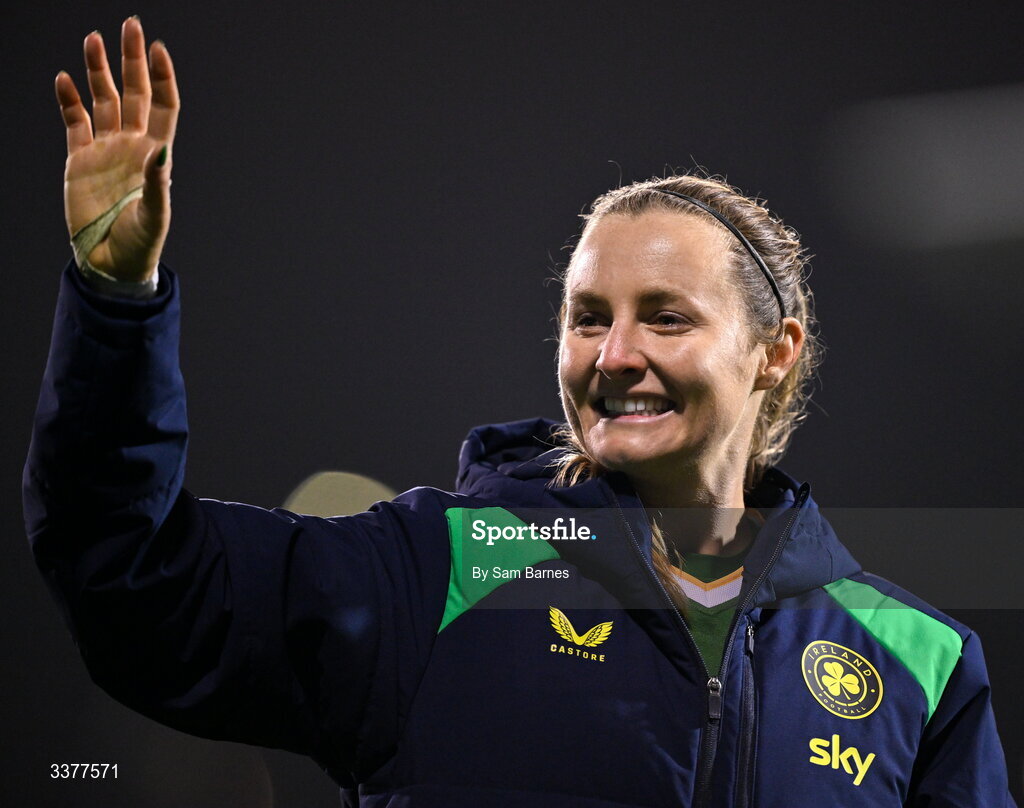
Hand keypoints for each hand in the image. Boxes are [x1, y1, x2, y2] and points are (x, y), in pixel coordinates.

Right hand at [56, 17, 178, 282]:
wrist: (109, 262)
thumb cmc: (139, 242)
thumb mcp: (154, 215)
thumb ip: (156, 183)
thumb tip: (160, 151)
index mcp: (155, 154)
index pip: (163, 106)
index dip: (162, 78)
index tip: (158, 50)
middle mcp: (131, 146)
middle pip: (133, 94)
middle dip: (131, 61)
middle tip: (129, 25)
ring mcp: (105, 150)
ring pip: (102, 100)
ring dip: (98, 71)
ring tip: (93, 39)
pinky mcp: (79, 160)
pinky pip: (74, 122)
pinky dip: (69, 100)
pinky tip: (64, 79)